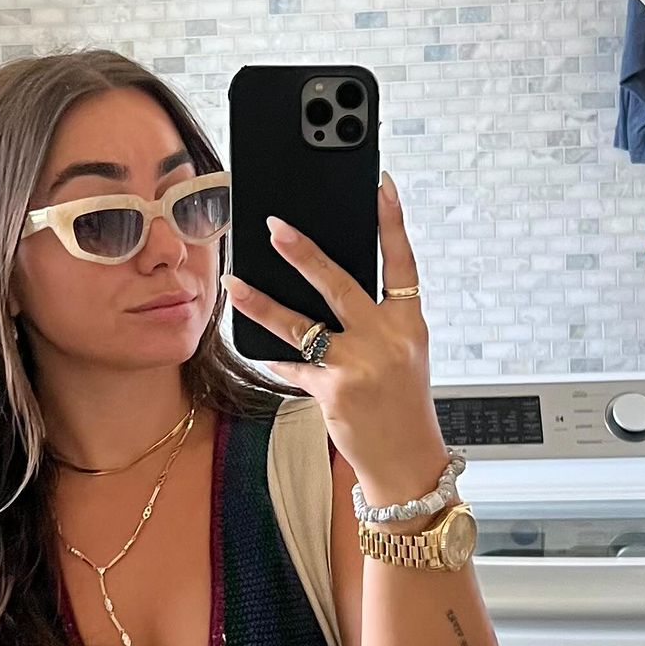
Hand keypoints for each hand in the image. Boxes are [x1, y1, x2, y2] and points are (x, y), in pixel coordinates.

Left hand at [223, 170, 446, 487]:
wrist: (407, 461)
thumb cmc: (402, 404)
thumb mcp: (403, 354)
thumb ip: (375, 319)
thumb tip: (328, 285)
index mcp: (409, 322)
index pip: (402, 261)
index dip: (392, 221)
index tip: (379, 184)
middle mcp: (387, 338)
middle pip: (339, 283)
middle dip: (302, 252)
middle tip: (273, 226)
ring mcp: (358, 364)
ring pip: (301, 324)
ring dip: (262, 303)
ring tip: (235, 282)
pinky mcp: (332, 390)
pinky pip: (292, 366)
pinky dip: (276, 360)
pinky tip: (259, 351)